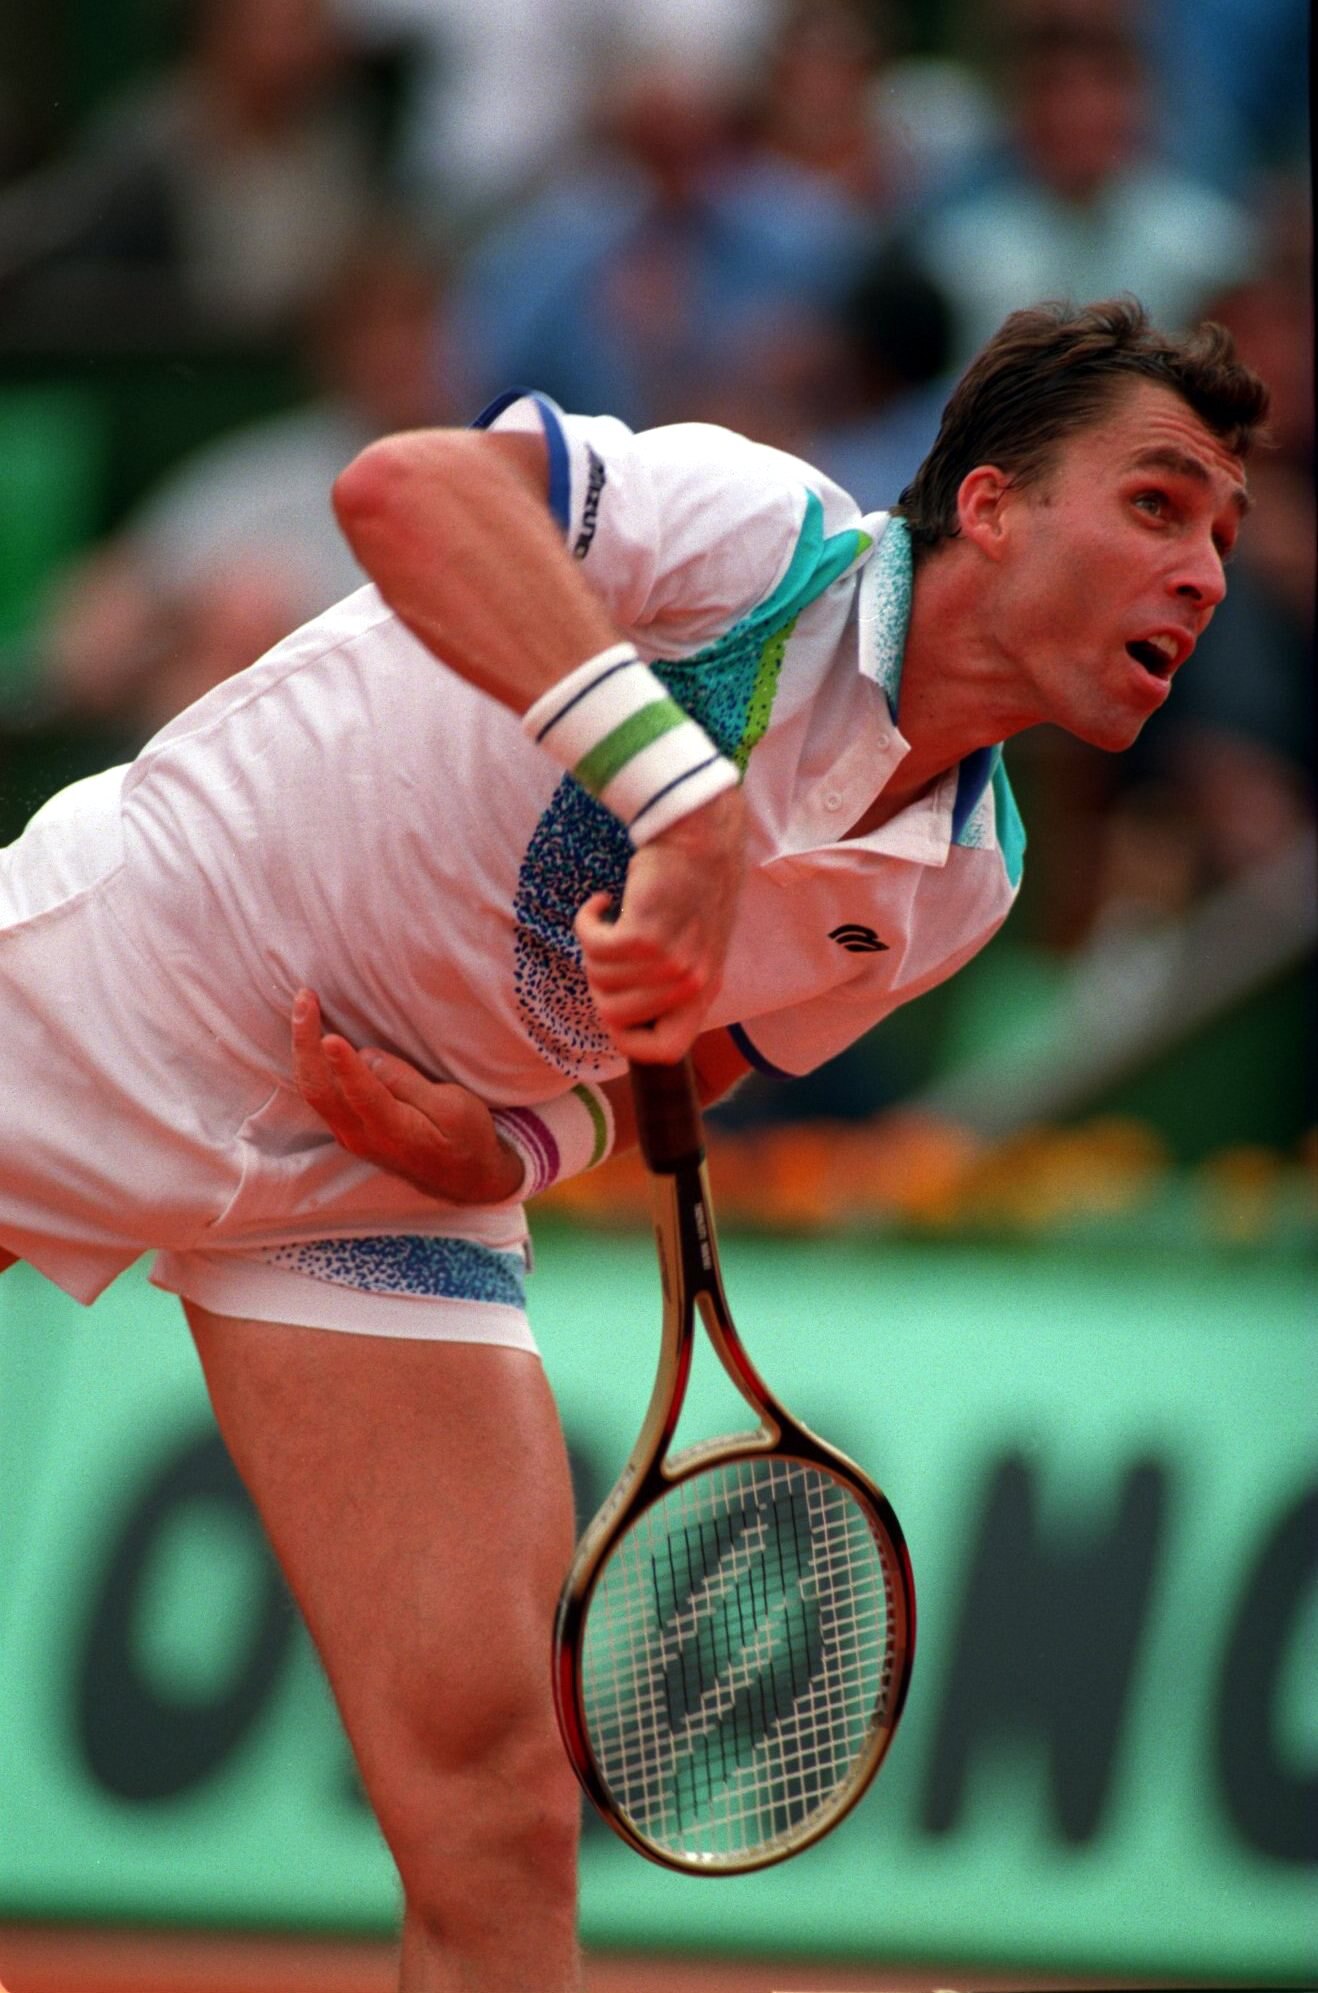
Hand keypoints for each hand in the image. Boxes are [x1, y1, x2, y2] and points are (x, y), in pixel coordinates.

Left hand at [291, 990, 525, 1203]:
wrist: (462, 1179)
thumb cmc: (465, 1139)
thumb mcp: (454, 1109)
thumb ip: (409, 1084)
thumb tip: (368, 1057)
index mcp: (393, 1132)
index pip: (362, 1096)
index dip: (345, 1067)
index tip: (331, 1037)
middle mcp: (360, 1136)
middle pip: (319, 1089)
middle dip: (306, 1042)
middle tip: (305, 998)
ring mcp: (348, 1134)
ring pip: (313, 1089)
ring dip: (303, 1047)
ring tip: (304, 1005)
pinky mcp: (347, 1127)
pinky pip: (319, 1092)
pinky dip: (310, 1061)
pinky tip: (309, 1035)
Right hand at [575, 784, 746, 1061]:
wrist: (699, 835)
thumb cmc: (690, 885)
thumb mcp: (694, 943)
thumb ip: (670, 981)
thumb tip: (621, 1013)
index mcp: (704, 990)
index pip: (667, 1051)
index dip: (629, 1040)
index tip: (614, 1009)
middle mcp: (690, 982)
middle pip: (614, 1015)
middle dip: (599, 982)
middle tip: (609, 947)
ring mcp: (669, 962)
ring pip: (599, 979)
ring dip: (594, 945)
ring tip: (611, 917)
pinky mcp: (644, 935)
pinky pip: (592, 946)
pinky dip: (587, 922)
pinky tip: (601, 902)